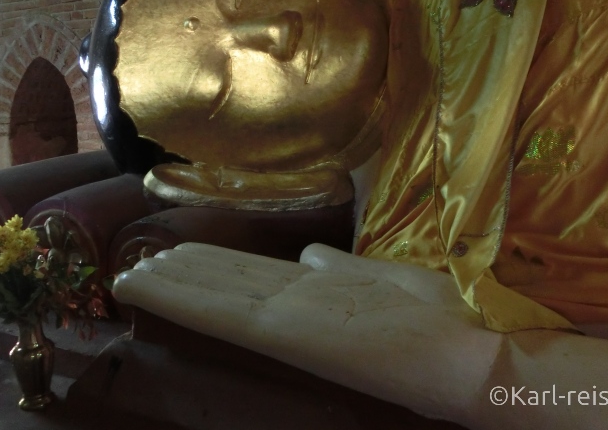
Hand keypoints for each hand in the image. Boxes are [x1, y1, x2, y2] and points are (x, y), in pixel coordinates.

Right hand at [113, 243, 501, 424]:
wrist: (473, 353)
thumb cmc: (437, 320)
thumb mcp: (382, 280)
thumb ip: (342, 269)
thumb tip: (310, 253)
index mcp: (315, 293)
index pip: (248, 277)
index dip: (208, 268)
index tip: (173, 253)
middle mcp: (293, 305)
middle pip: (225, 284)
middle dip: (182, 274)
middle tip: (136, 262)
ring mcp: (288, 317)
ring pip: (217, 293)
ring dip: (175, 281)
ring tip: (135, 268)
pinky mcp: (289, 330)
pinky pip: (225, 311)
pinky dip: (184, 297)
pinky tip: (155, 282)